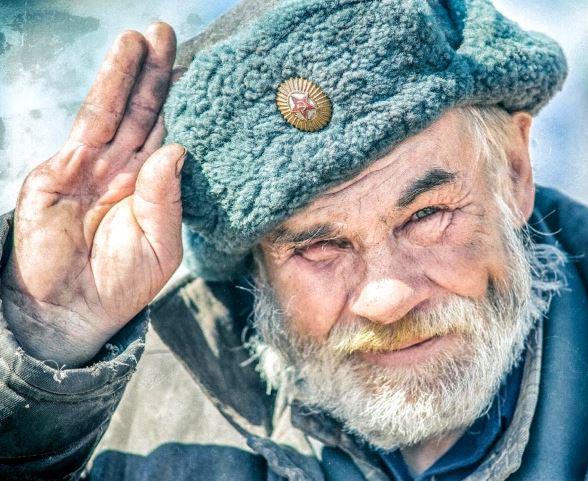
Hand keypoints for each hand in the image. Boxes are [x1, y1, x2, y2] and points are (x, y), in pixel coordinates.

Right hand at [0, 23, 183, 366]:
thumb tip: (178, 149)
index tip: (201, 73)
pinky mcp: (60, 171)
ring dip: (130, 72)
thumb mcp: (161, 246)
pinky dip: (106, 93)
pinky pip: (89, 127)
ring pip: (115, 110)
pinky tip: (122, 65)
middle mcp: (122, 170)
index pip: (167, 135)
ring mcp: (91, 167)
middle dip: (156, 74)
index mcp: (149, 187)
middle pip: (143, 113)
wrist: (72, 312)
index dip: (180, 105)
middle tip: (169, 34)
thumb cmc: (121, 285)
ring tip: (145, 36)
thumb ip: (168, 199)